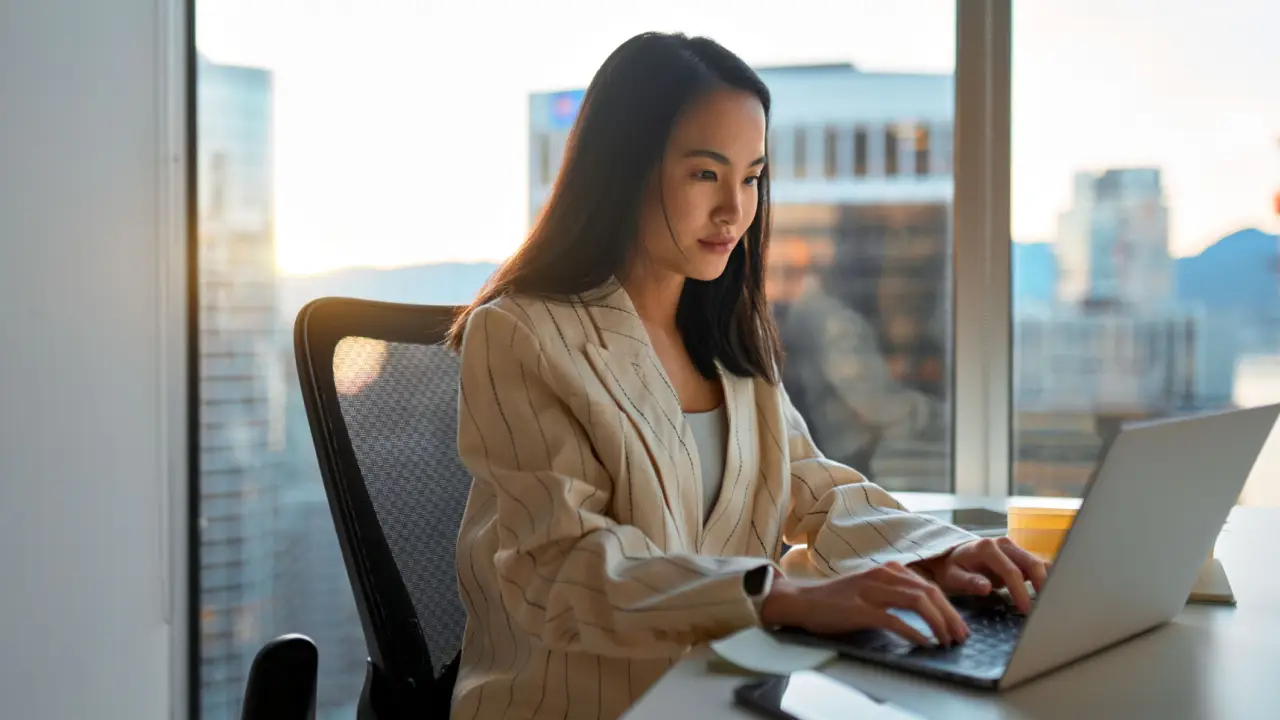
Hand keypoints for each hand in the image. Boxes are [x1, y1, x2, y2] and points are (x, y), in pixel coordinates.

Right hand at [760, 562, 969, 646]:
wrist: (801, 601)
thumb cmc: (835, 600)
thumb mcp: (870, 588)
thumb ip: (894, 593)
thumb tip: (925, 612)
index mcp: (887, 569)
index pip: (929, 586)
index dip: (949, 607)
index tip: (959, 626)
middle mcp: (882, 574)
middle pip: (929, 592)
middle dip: (951, 616)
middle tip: (961, 636)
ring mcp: (871, 590)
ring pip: (917, 601)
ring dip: (938, 623)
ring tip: (947, 640)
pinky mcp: (860, 609)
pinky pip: (894, 619)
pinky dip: (913, 632)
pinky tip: (923, 642)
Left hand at [914, 537, 1048, 613]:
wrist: (953, 558)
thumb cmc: (953, 570)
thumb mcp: (953, 577)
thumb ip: (969, 582)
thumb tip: (986, 587)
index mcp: (987, 548)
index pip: (1011, 571)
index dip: (1021, 592)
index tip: (1027, 610)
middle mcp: (1003, 543)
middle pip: (1031, 563)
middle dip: (1042, 586)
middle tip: (1046, 609)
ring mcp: (1013, 547)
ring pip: (1038, 563)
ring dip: (1047, 582)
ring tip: (1052, 603)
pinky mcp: (1019, 555)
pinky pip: (1037, 565)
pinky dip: (1046, 578)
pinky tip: (1052, 594)